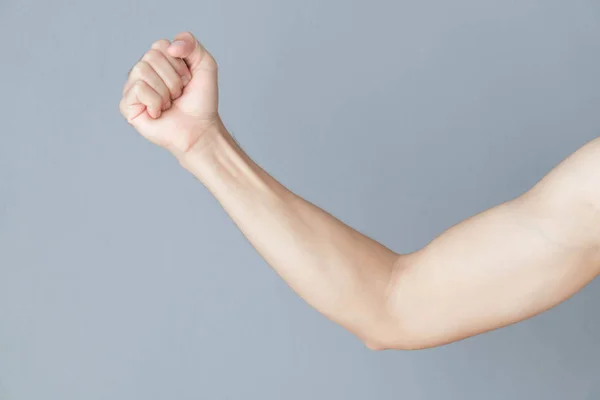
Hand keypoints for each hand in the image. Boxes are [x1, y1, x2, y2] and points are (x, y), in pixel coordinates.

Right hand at [119, 31, 219, 154]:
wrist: (200, 129)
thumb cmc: (201, 101)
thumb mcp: (205, 65)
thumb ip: (191, 44)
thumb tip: (171, 45)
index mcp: (157, 61)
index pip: (160, 45)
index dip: (179, 64)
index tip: (187, 80)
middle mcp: (142, 72)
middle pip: (151, 56)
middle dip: (173, 78)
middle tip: (178, 94)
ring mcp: (133, 88)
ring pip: (142, 70)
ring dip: (165, 91)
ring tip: (169, 104)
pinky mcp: (127, 106)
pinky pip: (138, 89)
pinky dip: (155, 102)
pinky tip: (158, 113)